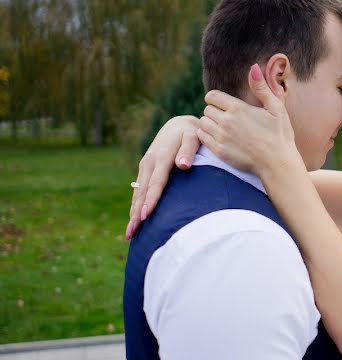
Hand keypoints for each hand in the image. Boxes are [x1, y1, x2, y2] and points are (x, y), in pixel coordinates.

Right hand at [126, 116, 199, 239]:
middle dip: (136, 213)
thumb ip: (189, 150)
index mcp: (161, 156)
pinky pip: (139, 191)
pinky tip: (134, 220)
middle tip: (132, 233)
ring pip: (138, 193)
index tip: (145, 215)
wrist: (178, 125)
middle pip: (142, 192)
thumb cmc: (191, 132)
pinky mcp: (145, 170)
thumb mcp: (194, 136)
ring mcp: (145, 167)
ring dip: (132, 213)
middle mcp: (149, 162)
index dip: (151, 199)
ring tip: (129, 234)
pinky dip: (135, 206)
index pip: (156, 182)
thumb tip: (184, 165)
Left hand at [198, 64, 303, 180]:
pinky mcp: (219, 151)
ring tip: (223, 129)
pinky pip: (202, 137)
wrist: (278, 164)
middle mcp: (226, 121)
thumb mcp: (276, 108)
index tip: (226, 105)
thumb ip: (261, 87)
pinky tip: (220, 138)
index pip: (212, 96)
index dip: (217, 99)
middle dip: (215, 112)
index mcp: (238, 108)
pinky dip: (207, 136)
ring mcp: (221, 137)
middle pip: (207, 109)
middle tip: (228, 119)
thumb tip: (254, 67)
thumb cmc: (280, 135)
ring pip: (203, 123)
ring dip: (210, 124)